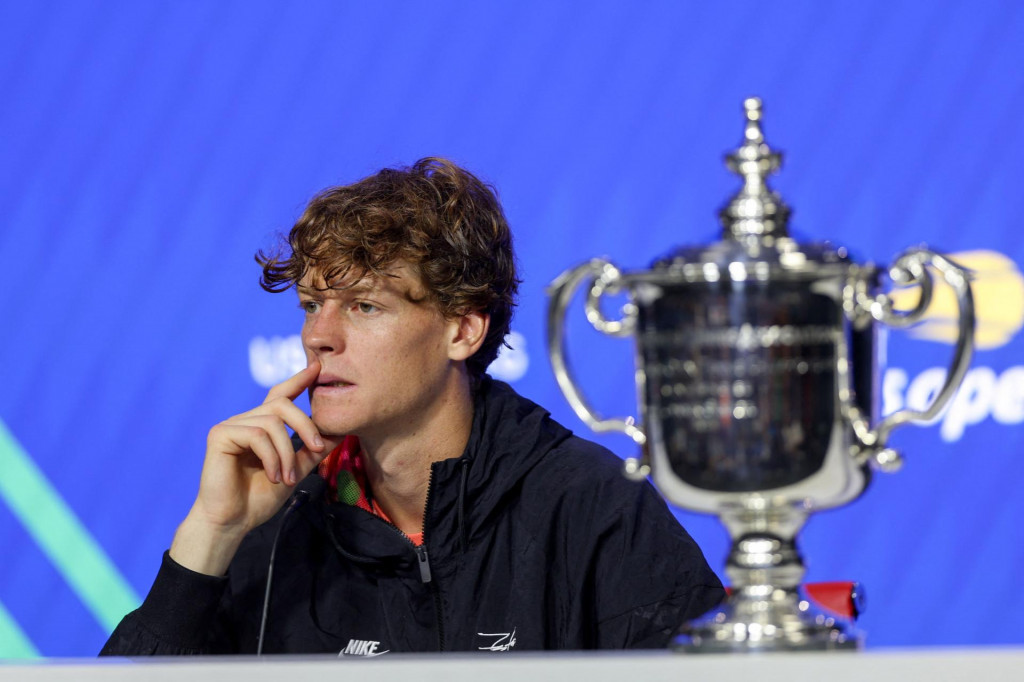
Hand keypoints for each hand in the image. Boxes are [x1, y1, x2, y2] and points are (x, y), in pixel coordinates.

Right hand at [170, 359, 331, 574]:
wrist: (233, 522)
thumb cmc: (259, 498)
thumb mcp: (295, 470)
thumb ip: (313, 451)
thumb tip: (339, 432)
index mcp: (261, 426)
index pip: (281, 395)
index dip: (298, 380)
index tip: (318, 368)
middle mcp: (246, 420)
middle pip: (282, 405)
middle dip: (305, 425)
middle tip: (316, 448)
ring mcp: (231, 425)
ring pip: (272, 423)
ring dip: (287, 453)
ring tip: (287, 478)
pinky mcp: (220, 434)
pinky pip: (257, 435)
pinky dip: (271, 457)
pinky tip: (273, 476)